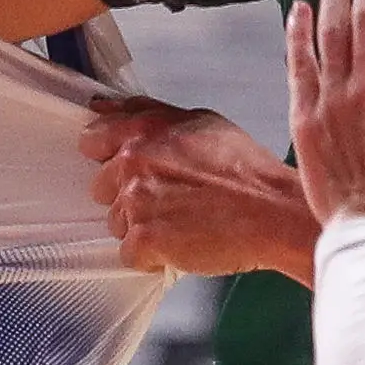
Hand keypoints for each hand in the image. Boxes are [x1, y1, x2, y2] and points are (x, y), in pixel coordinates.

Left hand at [83, 96, 318, 277]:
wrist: (271, 211)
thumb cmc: (245, 170)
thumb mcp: (202, 122)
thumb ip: (150, 115)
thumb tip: (108, 108)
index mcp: (144, 129)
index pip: (93, 138)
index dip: (108, 156)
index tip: (129, 168)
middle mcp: (133, 161)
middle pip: (101, 187)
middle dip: (128, 196)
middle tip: (169, 200)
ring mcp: (135, 201)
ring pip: (116, 223)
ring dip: (141, 227)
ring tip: (180, 222)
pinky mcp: (144, 238)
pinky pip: (129, 254)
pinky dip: (151, 257)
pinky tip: (180, 245)